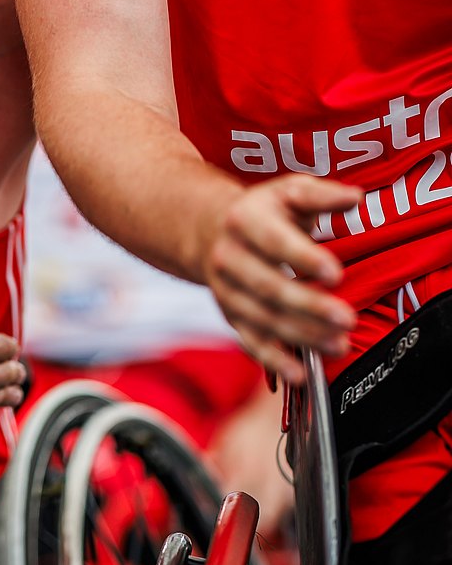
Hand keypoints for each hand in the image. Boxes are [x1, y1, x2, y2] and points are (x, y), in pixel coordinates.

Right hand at [200, 175, 359, 383]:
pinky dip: (274, 361)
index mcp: (244, 219)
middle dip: (309, 306)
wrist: (209, 230)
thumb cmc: (262, 211)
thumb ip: (322, 195)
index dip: (304, 259)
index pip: (275, 242)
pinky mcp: (230, 315)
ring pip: (262, 318)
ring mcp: (225, 290)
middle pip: (269, 287)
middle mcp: (228, 256)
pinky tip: (299, 374)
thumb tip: (356, 198)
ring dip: (301, 335)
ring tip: (338, 344)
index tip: (337, 273)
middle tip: (346, 318)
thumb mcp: (289, 191)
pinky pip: (250, 342)